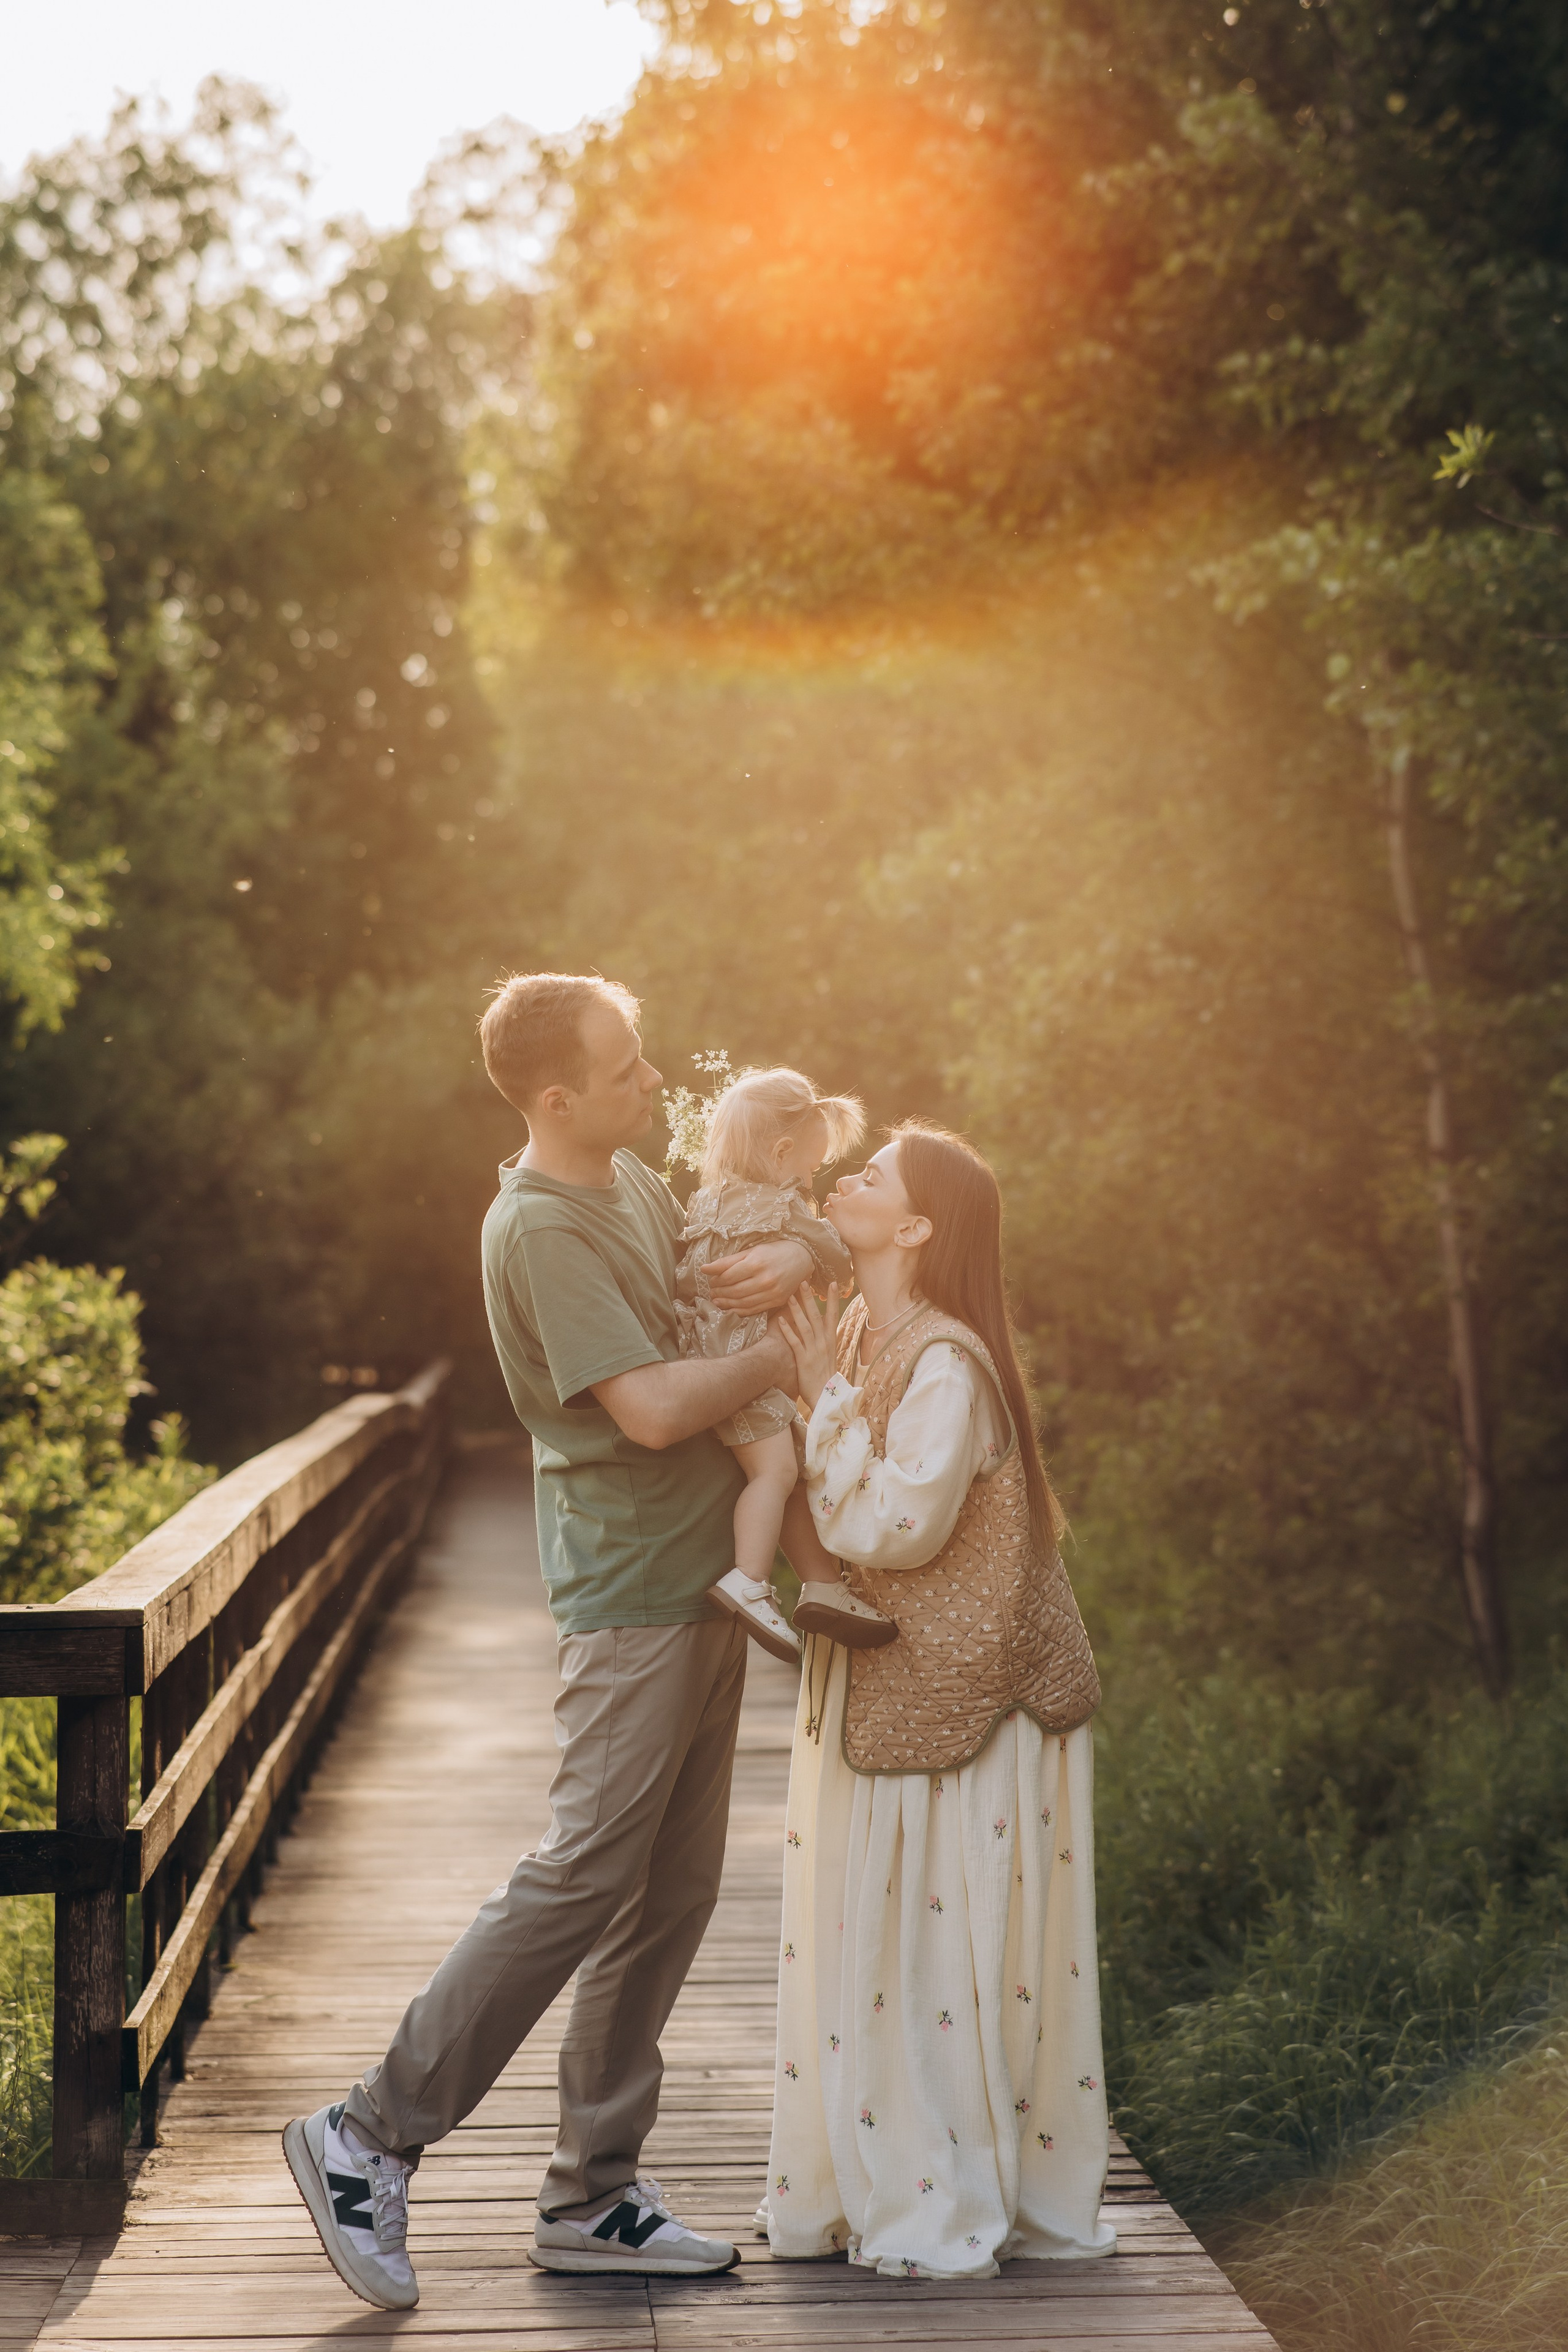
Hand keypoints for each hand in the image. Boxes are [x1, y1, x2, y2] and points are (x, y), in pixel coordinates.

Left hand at [705, 1238, 814, 1314]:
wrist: (802, 1258)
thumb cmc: (774, 1252)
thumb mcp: (752, 1251)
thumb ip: (728, 1261)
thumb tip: (704, 1269)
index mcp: (756, 1263)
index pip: (728, 1277)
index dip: (715, 1280)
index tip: (709, 1279)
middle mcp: (765, 1279)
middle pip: (734, 1291)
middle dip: (719, 1292)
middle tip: (712, 1291)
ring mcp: (772, 1293)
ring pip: (742, 1303)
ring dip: (726, 1303)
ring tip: (717, 1300)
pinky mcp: (777, 1301)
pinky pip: (753, 1310)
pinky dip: (739, 1311)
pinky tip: (731, 1308)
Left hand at [780, 1283, 838, 1409]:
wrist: (826, 1396)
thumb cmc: (826, 1375)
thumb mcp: (829, 1354)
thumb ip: (825, 1339)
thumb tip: (822, 1326)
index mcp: (831, 1340)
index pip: (833, 1314)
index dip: (833, 1299)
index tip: (833, 1283)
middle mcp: (824, 1342)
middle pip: (816, 1315)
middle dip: (810, 1298)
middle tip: (804, 1281)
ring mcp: (814, 1350)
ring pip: (805, 1325)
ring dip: (796, 1310)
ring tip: (789, 1296)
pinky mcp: (804, 1359)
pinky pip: (795, 1342)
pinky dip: (788, 1330)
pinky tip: (781, 1320)